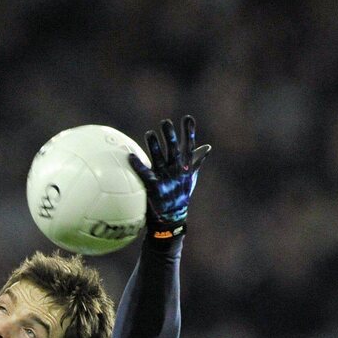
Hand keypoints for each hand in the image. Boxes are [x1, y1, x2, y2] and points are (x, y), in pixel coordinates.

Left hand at [128, 115, 210, 239]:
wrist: (172, 219)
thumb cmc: (181, 195)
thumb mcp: (191, 177)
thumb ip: (197, 160)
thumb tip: (207, 146)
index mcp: (186, 167)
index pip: (189, 147)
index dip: (189, 132)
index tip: (188, 118)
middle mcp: (177, 171)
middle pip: (174, 150)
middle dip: (170, 135)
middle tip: (165, 122)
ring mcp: (166, 179)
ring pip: (160, 159)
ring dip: (154, 146)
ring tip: (149, 133)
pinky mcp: (155, 187)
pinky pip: (145, 174)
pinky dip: (137, 164)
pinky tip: (130, 155)